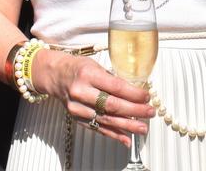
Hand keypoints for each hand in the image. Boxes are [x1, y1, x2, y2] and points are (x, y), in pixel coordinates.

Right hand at [33, 49, 154, 145]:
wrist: (55, 76)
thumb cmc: (77, 68)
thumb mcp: (95, 66)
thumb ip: (112, 80)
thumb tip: (135, 93)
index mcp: (88, 75)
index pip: (115, 87)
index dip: (133, 94)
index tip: (146, 97)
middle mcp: (82, 92)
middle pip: (112, 105)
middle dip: (134, 111)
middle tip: (150, 112)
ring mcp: (78, 108)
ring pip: (106, 120)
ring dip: (127, 126)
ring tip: (143, 128)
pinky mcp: (78, 118)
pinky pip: (98, 128)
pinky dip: (114, 134)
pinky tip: (126, 138)